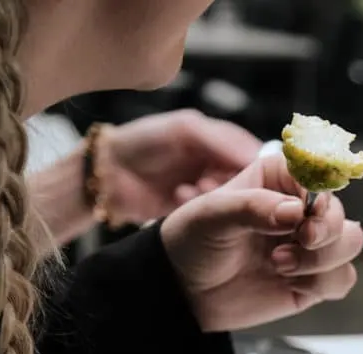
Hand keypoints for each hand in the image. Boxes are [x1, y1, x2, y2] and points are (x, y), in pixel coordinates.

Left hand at [102, 110, 261, 226]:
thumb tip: (256, 157)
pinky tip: (180, 198)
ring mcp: (207, 191)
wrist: (106, 174)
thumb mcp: (184, 129)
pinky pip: (213, 216)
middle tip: (215, 182)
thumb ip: (221, 139)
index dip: (256, 164)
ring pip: (230, 199)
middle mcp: (216, 166)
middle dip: (235, 183)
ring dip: (216, 196)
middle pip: (245, 180)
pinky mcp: (195, 213)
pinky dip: (201, 208)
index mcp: (218, 141)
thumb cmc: (141, 142)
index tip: (257, 176)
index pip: (253, 153)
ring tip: (197, 188)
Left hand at [160, 155, 362, 330]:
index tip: (309, 208)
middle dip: (325, 230)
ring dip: (323, 258)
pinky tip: (292, 284)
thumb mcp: (211, 215)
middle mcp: (299, 209)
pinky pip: (343, 278)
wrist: (184, 291)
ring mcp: (310, 245)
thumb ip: (253, 207)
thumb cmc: (192, 242)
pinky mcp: (314, 279)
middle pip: (341, 211)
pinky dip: (324, 283)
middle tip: (300, 239)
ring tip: (281, 265)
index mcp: (277, 179)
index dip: (322, 191)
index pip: (318, 172)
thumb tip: (297, 212)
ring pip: (351, 243)